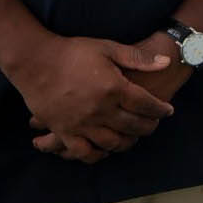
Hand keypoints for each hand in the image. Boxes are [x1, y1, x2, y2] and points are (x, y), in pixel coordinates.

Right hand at [8, 35, 172, 162]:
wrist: (35, 61)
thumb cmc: (73, 52)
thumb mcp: (108, 48)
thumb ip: (138, 58)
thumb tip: (166, 62)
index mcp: (114, 88)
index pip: (146, 105)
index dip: (160, 109)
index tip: (167, 110)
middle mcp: (100, 110)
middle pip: (133, 126)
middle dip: (149, 127)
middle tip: (154, 124)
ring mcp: (81, 124)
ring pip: (112, 143)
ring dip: (127, 142)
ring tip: (133, 137)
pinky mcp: (64, 131)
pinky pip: (83, 152)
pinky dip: (97, 154)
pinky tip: (104, 150)